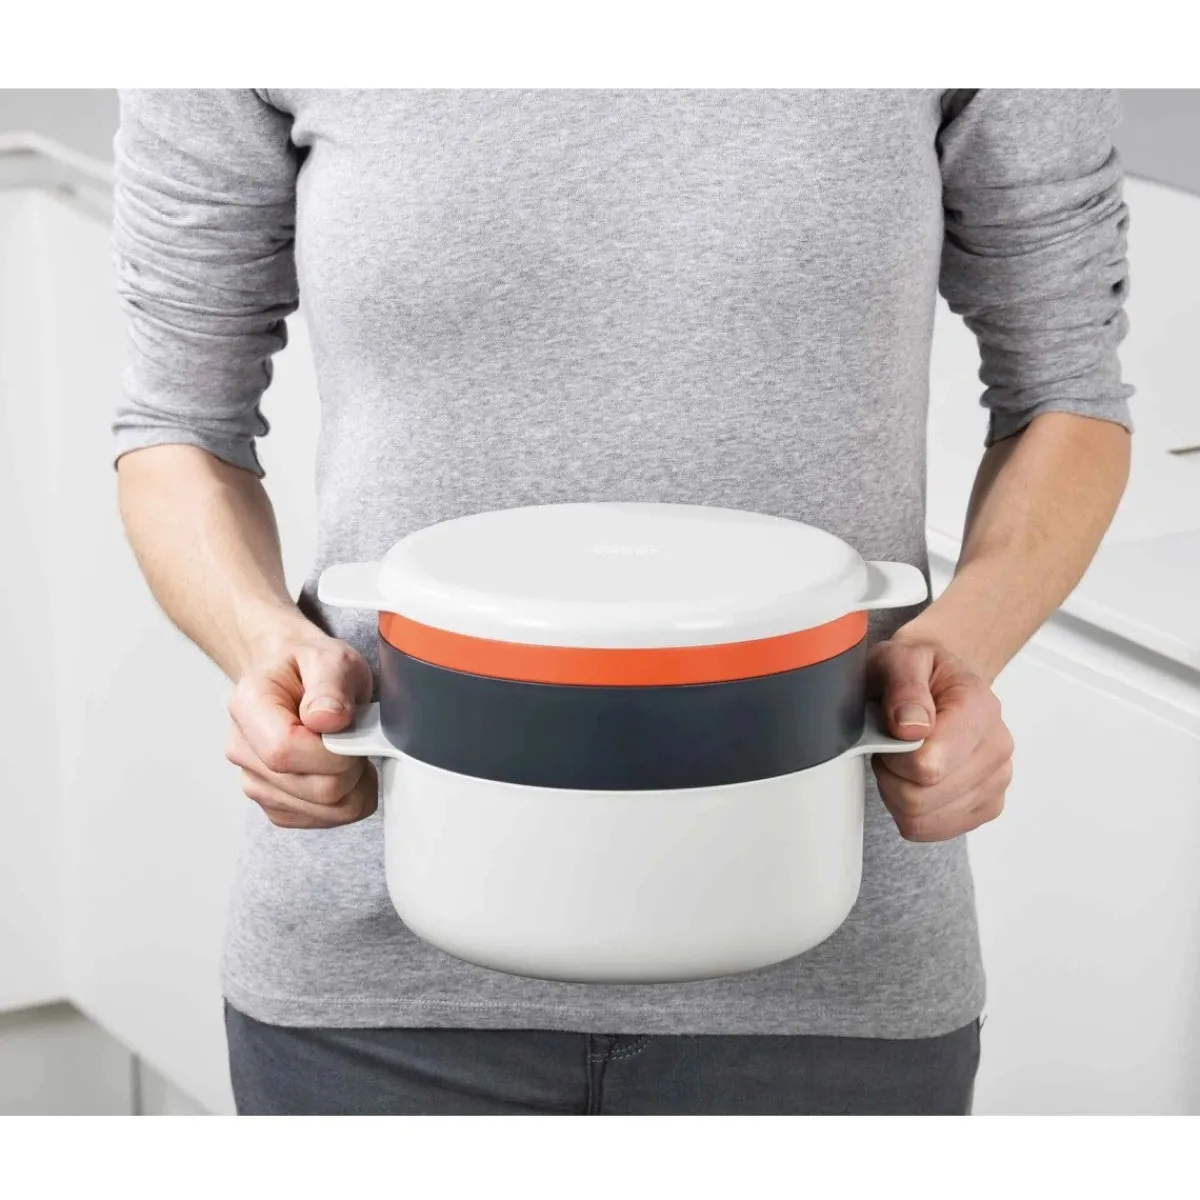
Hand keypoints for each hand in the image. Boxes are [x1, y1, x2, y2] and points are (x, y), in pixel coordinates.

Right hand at [225, 624, 376, 828]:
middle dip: (351, 768)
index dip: (332, 753)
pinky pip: (321, 820)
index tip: (354, 734)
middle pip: (310, 788)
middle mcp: (242, 749)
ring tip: (353, 753)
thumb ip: (331, 685)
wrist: (295, 681)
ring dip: (354, 787)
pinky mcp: (275, 805)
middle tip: (360, 740)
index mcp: (248, 705)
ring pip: (322, 811)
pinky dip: (346, 801)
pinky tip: (342, 771)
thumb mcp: (330, 658)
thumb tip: (327, 719)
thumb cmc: (311, 668)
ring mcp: (255, 782)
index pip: (284, 751)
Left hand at [866, 633, 1013, 842]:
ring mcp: (996, 782)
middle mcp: (997, 747)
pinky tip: (913, 781)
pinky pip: (929, 830)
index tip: (889, 732)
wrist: (938, 681)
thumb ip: (904, 686)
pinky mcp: (986, 808)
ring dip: (897, 793)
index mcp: (980, 708)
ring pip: (921, 818)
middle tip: (890, 745)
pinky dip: (909, 811)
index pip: (928, 765)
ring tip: (903, 759)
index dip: (892, 755)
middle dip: (890, 774)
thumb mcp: (900, 658)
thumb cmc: (917, 671)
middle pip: (920, 797)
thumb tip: (911, 726)